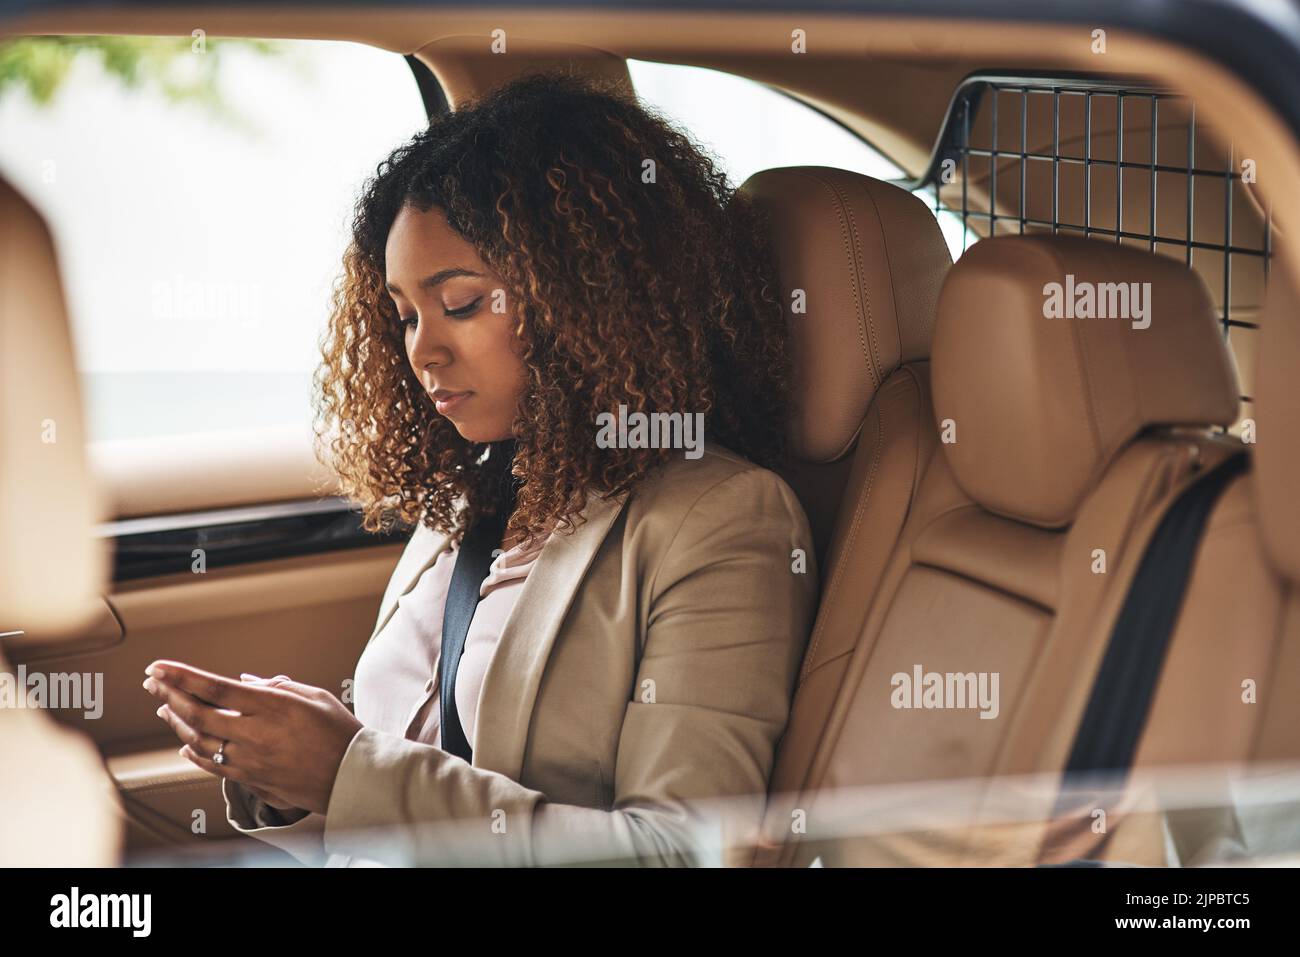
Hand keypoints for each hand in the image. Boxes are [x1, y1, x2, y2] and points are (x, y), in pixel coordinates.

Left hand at [143, 660, 362, 814]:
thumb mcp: (315, 697)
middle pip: (198, 714)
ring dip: (177, 722)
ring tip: (164, 707)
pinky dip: (193, 753)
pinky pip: (212, 766)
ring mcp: (250, 760)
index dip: (181, 677)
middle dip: (169, 694)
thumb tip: (246, 681)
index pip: (215, 688)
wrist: (352, 777)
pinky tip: (183, 744)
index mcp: (272, 707)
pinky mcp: (252, 779)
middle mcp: (255, 734)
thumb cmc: (340, 734)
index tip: (158, 667)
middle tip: (152, 681)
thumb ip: (277, 686)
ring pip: (199, 741)